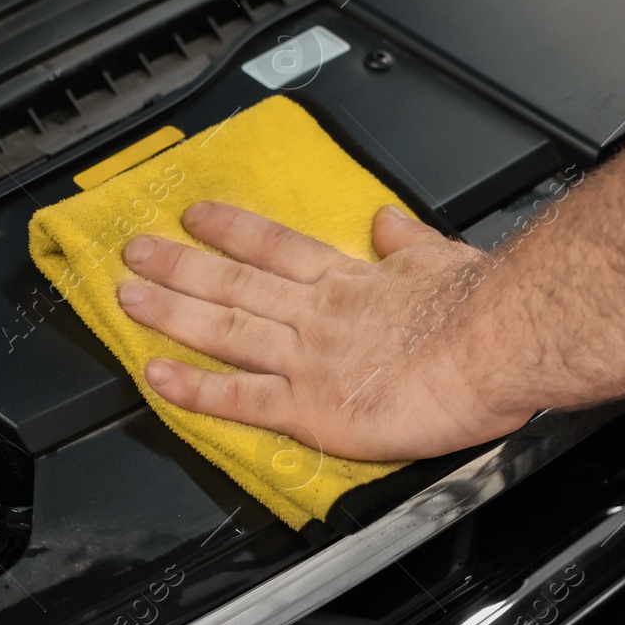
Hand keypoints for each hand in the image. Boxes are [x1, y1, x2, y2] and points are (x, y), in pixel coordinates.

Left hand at [117, 201, 533, 459]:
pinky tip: (157, 377)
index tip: (194, 215)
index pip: (274, 246)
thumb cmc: (483, 309)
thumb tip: (386, 219)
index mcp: (351, 280)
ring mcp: (307, 359)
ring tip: (129, 297)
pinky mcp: (310, 409)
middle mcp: (318, 314)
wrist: (496, 346)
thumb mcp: (441, 255)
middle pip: (233, 283)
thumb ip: (405, 240)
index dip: (230, 230)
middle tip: (135, 252)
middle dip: (178, 266)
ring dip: (169, 313)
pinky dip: (194, 388)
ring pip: (223, 331)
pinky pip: (238, 398)